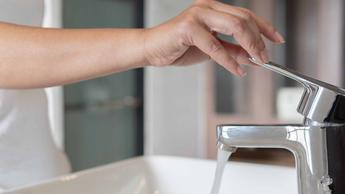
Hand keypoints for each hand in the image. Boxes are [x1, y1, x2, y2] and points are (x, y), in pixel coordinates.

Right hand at [143, 0, 284, 75]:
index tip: (276, 39)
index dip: (265, 27)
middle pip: (244, 19)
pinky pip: (216, 45)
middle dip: (260, 40)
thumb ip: (232, 50)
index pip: (246, 15)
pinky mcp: (189, 27)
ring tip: (257, 61)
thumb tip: (252, 57)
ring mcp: (198, 15)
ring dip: (250, 45)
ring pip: (235, 26)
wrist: (153, 49)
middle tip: (266, 57)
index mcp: (214, 9)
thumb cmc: (178, 47)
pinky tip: (237, 70)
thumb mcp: (212, 50)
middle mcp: (207, 7)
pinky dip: (229, 60)